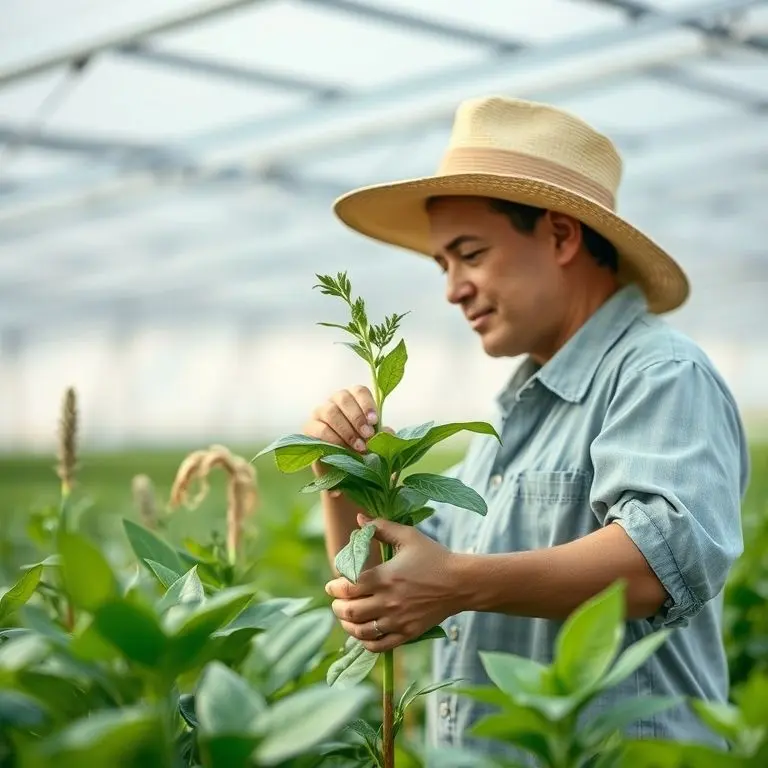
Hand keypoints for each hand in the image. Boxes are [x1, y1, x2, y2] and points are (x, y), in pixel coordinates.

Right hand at [302, 386, 392, 495]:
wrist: (345, 473)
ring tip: (359, 447)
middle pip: (343, 397)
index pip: (359, 391)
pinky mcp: (309, 428)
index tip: (374, 421)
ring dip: (347, 430)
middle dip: (357, 417)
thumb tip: (388, 432)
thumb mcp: (377, 443)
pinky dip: (334, 439)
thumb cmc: (363, 452)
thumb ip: (383, 436)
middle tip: (368, 436)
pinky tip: (344, 450)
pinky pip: (320, 429)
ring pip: (331, 411)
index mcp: (354, 399)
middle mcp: (335, 402)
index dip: (367, 404)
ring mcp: (320, 413)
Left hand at [325, 514, 461, 651]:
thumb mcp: (408, 536)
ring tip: (346, 618)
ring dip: (347, 626)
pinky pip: (379, 646)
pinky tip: (364, 634)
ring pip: (361, 632)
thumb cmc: (434, 556)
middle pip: (349, 612)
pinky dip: (366, 643)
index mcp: (385, 577)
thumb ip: (381, 527)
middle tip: (337, 602)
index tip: (332, 585)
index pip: (347, 588)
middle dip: (337, 607)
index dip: (334, 587)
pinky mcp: (407, 633)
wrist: (461, 582)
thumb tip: (358, 518)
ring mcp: (397, 620)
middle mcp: (388, 602)